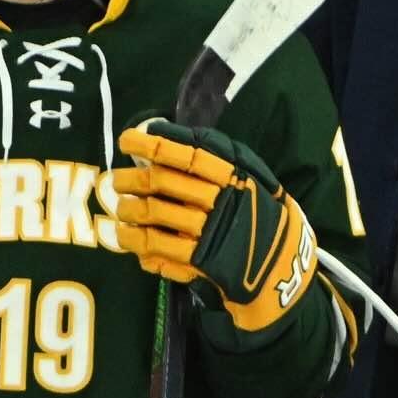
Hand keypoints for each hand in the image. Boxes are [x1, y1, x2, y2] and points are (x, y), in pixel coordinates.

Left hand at [110, 120, 318, 340]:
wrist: (281, 265)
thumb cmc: (258, 215)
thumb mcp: (249, 180)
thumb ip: (214, 158)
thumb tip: (164, 132)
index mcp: (234, 177)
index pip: (187, 155)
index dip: (154, 145)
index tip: (127, 140)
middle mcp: (222, 202)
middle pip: (163, 184)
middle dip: (132, 179)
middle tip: (115, 180)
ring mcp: (211, 233)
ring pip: (155, 215)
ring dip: (129, 210)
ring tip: (119, 209)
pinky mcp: (202, 261)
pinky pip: (159, 247)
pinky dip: (136, 240)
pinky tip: (125, 236)